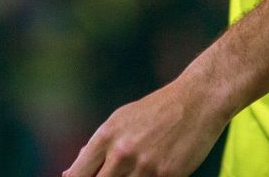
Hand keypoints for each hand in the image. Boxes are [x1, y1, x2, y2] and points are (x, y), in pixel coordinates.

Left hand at [63, 76, 229, 176]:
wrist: (198, 100)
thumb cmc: (156, 110)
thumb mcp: (121, 120)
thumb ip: (97, 148)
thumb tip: (70, 174)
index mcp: (106, 136)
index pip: (76, 175)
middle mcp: (121, 153)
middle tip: (112, 175)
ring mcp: (144, 167)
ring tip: (138, 168)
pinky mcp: (167, 176)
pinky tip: (153, 171)